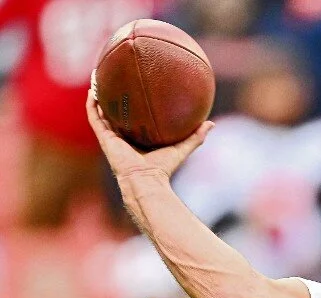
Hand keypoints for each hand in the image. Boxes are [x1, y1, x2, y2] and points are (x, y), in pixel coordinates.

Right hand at [86, 74, 213, 181]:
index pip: (136, 119)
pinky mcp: (104, 138)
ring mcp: (112, 137)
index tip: (137, 88)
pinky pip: (95, 118)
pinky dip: (92, 105)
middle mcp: (124, 137)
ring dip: (98, 96)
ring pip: (101, 113)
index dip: (135, 105)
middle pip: (117, 113)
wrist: (146, 180)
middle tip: (115, 78)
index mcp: (139, 138)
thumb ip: (196, 137)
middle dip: (114, 97)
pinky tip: (93, 90)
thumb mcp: (182, 148)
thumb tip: (211, 123)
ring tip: (97, 78)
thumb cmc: (164, 168)